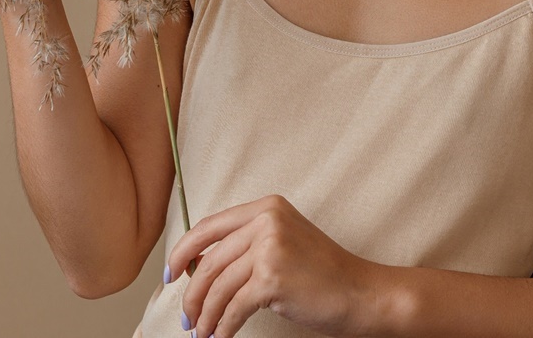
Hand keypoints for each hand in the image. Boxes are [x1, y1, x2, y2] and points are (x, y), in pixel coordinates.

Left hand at [167, 194, 382, 337]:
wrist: (362, 293)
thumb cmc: (323, 274)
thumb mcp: (282, 244)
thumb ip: (244, 246)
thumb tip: (193, 268)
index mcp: (266, 207)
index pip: (209, 226)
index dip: (183, 251)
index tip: (170, 274)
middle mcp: (267, 221)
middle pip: (209, 260)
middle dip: (192, 294)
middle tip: (185, 317)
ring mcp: (270, 247)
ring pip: (218, 286)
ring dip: (205, 315)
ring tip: (201, 332)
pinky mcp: (273, 277)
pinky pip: (233, 307)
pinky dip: (222, 326)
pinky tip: (220, 336)